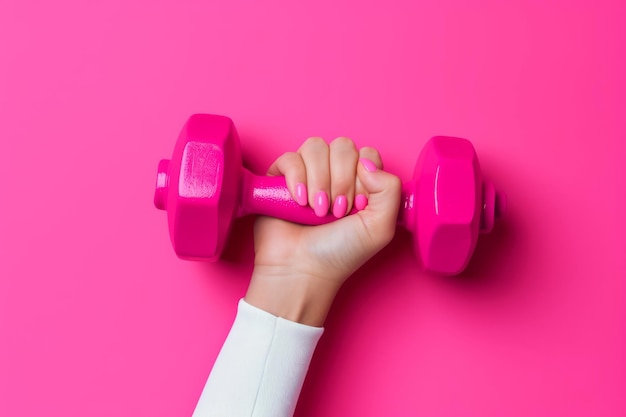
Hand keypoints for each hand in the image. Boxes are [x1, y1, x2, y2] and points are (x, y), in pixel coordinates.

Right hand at [244, 137, 400, 325]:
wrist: (301, 270)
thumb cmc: (340, 253)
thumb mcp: (381, 227)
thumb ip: (391, 189)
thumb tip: (366, 163)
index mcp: (360, 182)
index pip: (367, 154)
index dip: (363, 177)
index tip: (358, 207)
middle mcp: (334, 174)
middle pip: (343, 146)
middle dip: (341, 180)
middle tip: (337, 211)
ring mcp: (306, 173)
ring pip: (316, 147)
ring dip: (319, 180)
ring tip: (317, 210)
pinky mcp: (280, 177)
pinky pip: (290, 158)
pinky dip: (296, 179)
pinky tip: (300, 203)